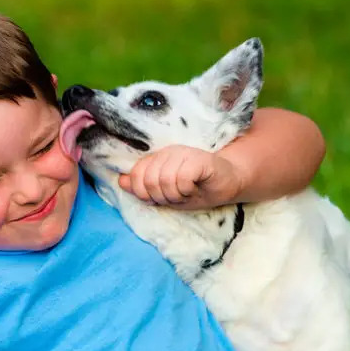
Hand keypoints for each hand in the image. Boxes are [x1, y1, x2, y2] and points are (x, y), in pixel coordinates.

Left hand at [118, 145, 243, 209]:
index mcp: (156, 158)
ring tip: (186, 193)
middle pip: (149, 180)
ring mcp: (183, 153)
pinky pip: (182, 178)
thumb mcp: (165, 192)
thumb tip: (121, 181)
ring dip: (176, 195)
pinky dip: (187, 189)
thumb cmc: (196, 188)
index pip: (136, 175)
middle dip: (162, 197)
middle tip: (176, 196)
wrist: (228, 182)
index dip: (144, 193)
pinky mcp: (199, 159)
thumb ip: (142, 187)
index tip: (159, 198)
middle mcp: (167, 152)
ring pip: (165, 180)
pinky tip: (194, 188)